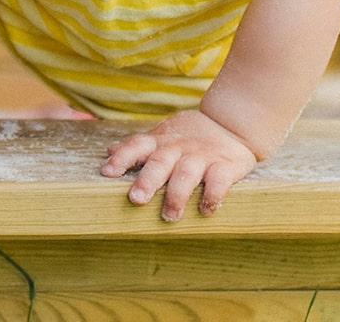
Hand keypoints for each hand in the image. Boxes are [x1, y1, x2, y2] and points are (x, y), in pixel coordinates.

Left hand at [101, 109, 257, 220]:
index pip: (136, 145)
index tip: (107, 172)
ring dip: (177, 195)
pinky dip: (213, 195)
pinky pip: (219, 181)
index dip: (122, 158)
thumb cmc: (191, 135)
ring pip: (187, 173)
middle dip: (148, 180)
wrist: (232, 123)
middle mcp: (178, 148)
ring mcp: (202, 156)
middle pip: (160, 162)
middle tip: (136, 199)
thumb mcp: (164, 134)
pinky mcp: (225, 166)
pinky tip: (206, 209)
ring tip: (170, 216)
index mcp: (160, 141)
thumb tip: (108, 150)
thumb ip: (140, 145)